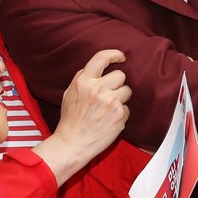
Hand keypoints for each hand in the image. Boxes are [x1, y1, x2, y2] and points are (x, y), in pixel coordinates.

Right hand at [36, 50, 131, 184]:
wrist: (73, 143)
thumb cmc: (71, 119)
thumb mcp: (69, 93)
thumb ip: (83, 78)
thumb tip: (99, 66)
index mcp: (83, 81)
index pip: (102, 58)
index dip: (114, 54)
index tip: (121, 57)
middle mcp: (98, 89)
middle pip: (120, 75)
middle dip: (117, 84)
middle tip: (108, 95)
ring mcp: (111, 102)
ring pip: (127, 90)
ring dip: (121, 98)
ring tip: (108, 109)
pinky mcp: (120, 115)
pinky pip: (128, 108)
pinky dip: (121, 113)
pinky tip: (109, 120)